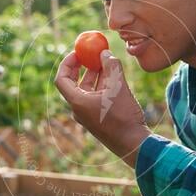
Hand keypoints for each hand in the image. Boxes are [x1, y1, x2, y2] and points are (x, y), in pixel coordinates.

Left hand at [54, 49, 151, 167]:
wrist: (134, 144)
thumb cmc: (124, 117)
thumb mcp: (119, 87)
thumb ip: (111, 67)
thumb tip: (105, 53)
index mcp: (77, 102)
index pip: (62, 79)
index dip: (67, 63)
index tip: (77, 52)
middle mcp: (79, 109)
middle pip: (74, 83)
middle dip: (81, 67)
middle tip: (89, 54)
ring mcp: (88, 115)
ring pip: (87, 90)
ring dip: (95, 75)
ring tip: (106, 61)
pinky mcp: (98, 118)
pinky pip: (95, 97)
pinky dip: (102, 85)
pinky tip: (113, 77)